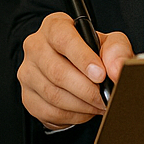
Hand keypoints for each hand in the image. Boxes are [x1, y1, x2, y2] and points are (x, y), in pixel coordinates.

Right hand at [18, 12, 133, 129]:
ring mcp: (28, 72)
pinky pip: (49, 112)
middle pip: (57, 72)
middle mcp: (35, 46)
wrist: (78, 69)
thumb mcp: (109, 44)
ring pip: (53, 94)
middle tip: (105, 97)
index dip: (82, 58)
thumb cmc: (92, 52)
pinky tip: (84, 110)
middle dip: (87, 90)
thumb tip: (116, 70)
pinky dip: (72, 116)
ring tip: (98, 104)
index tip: (100, 75)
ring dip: (82, 105)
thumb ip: (116, 52)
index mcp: (54, 26)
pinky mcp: (27, 96)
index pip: (63, 39)